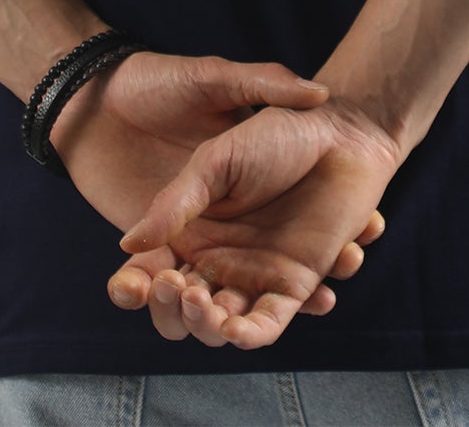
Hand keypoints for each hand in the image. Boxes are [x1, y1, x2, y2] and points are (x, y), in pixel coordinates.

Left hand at [48, 51, 377, 317]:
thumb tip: (319, 92)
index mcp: (248, 184)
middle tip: (310, 292)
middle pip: (261, 278)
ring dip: (221, 316)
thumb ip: (265, 82)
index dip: (329, 249)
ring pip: (212, 296)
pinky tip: (183, 303)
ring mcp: (186, 239)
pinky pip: (158, 287)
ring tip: (231, 318)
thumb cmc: (161, 81)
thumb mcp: (215, 77)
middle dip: (286, 297)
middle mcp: (224, 222)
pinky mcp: (147, 248)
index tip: (351, 253)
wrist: (97, 93)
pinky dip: (162, 304)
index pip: (296, 230)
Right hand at [106, 96, 401, 350]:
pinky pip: (267, 325)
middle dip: (171, 308)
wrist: (339, 133)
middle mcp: (218, 259)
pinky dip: (250, 336)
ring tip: (207, 301)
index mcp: (191, 230)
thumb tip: (128, 242)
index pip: (149, 273)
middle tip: (178, 283)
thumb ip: (175, 202)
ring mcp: (255, 275)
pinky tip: (239, 331)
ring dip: (207, 326)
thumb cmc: (275, 135)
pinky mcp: (295, 285)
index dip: (132, 288)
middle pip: (180, 311)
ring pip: (219, 326)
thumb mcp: (216, 161)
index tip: (130, 288)